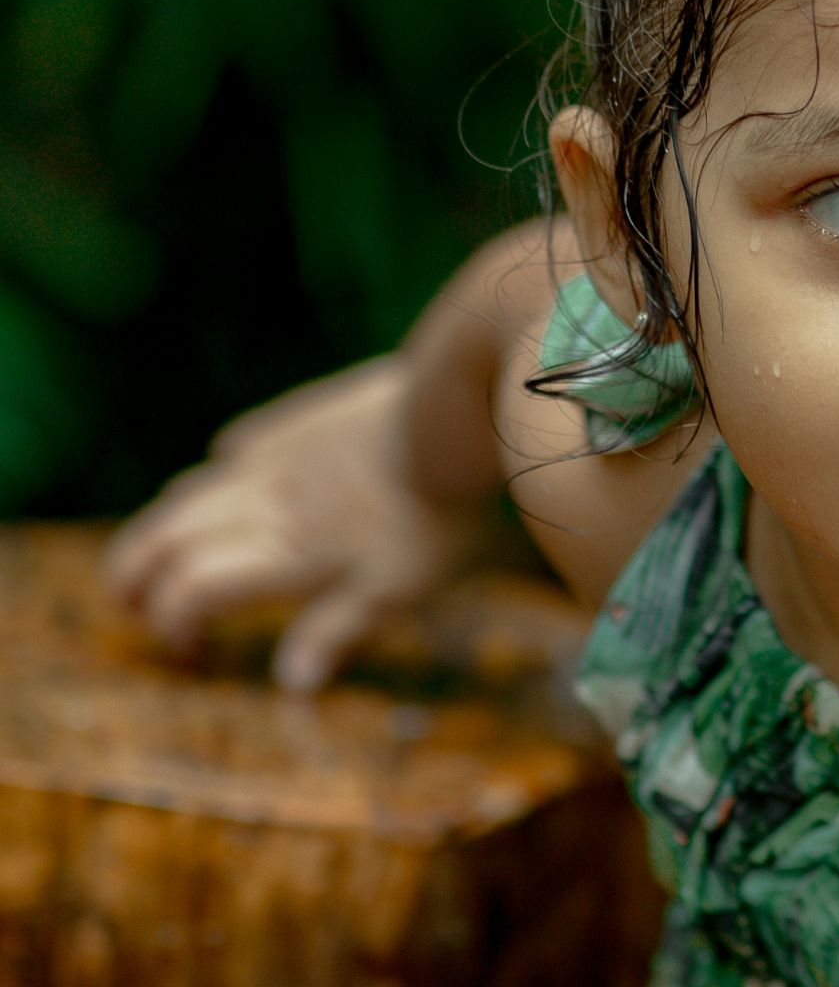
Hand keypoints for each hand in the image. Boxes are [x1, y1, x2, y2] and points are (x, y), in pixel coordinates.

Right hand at [105, 356, 511, 690]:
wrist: (451, 415)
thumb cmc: (432, 514)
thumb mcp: (395, 589)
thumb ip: (335, 630)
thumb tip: (289, 683)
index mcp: (283, 552)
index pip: (195, 588)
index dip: (174, 620)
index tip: (185, 647)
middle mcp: (262, 501)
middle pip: (170, 536)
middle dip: (136, 573)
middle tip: (126, 601)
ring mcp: (276, 455)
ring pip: (194, 490)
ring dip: (163, 525)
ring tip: (159, 548)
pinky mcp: (298, 419)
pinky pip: (238, 446)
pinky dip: (217, 470)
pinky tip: (223, 469)